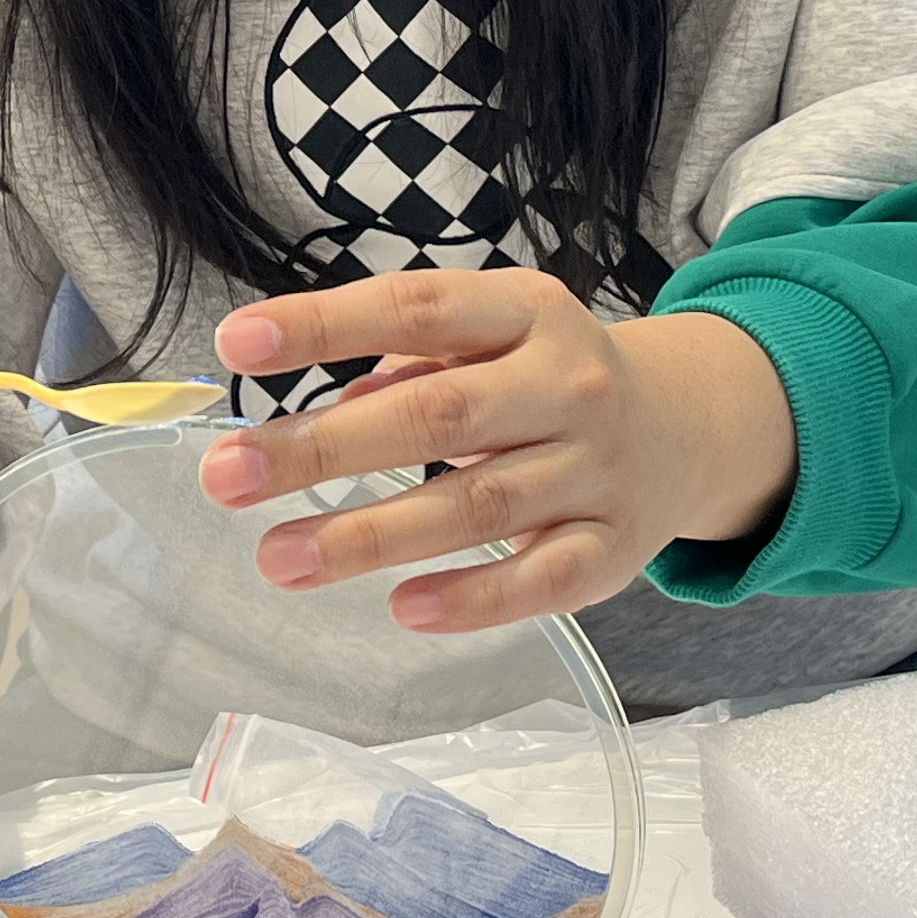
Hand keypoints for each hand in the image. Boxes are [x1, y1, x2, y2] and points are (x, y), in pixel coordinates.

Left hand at [194, 269, 795, 633]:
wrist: (688, 425)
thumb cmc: (550, 377)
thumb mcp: (495, 333)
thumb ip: (412, 361)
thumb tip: (335, 413)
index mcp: (526, 313)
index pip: (417, 308)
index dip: (325, 324)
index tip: (237, 343)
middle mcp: (566, 385)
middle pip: (436, 415)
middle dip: (324, 447)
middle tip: (227, 474)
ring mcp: (594, 470)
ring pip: (476, 506)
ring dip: (368, 536)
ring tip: (278, 556)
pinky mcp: (611, 549)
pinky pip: (541, 580)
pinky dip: (473, 598)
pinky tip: (403, 608)